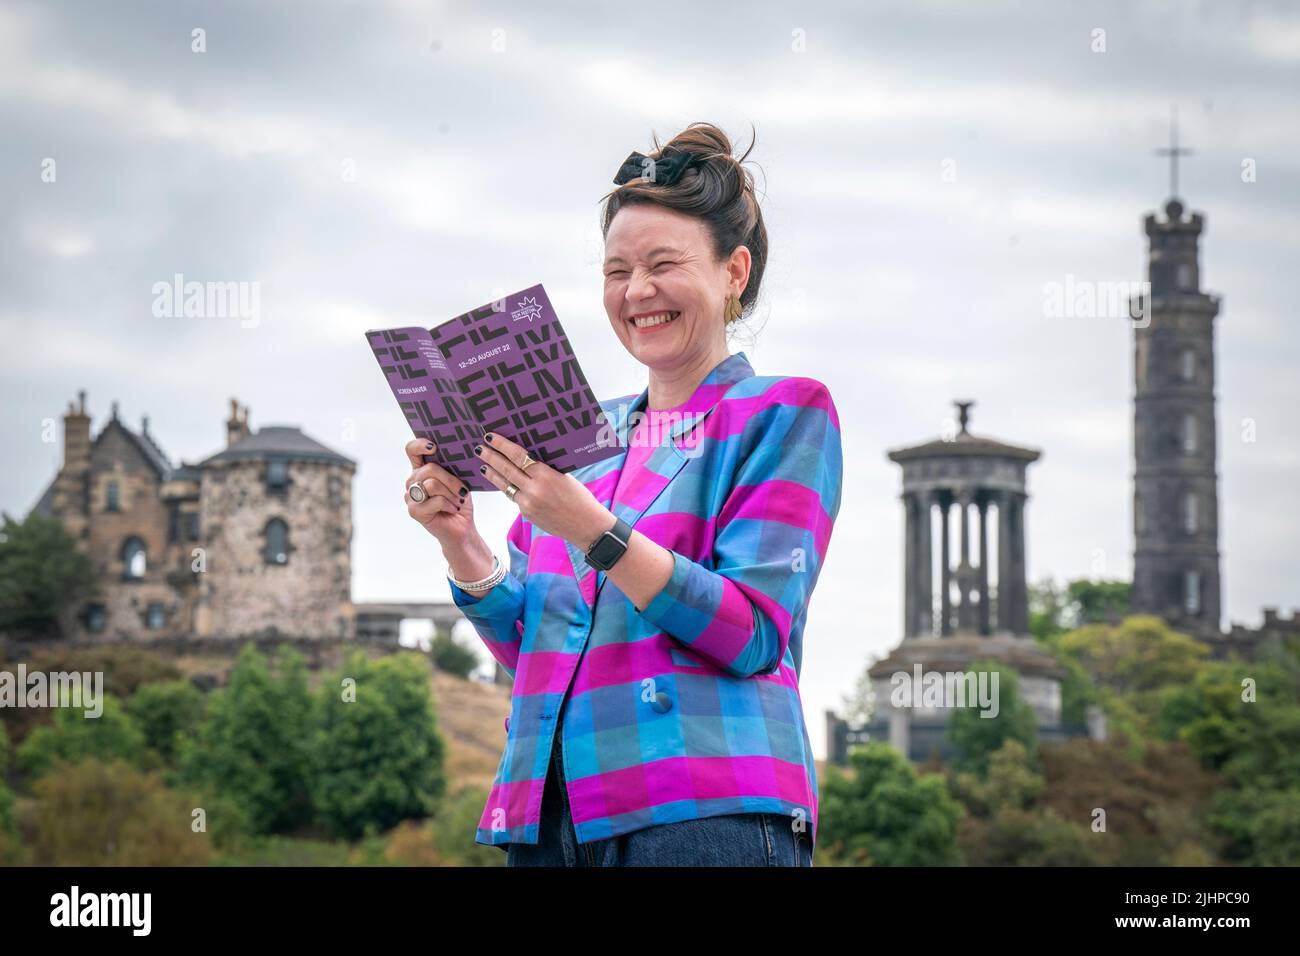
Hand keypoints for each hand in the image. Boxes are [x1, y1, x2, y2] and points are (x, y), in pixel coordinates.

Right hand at [404, 438, 476, 547]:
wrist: (462, 528)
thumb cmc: (460, 502)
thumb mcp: (459, 479)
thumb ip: (452, 466)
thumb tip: (457, 451)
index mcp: (421, 469)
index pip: (412, 450)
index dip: (420, 444)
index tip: (435, 447)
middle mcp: (412, 481)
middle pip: (430, 469)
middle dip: (451, 480)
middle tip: (462, 491)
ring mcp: (410, 496)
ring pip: (433, 484)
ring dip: (452, 494)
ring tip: (458, 501)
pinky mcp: (414, 511)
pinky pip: (435, 500)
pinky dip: (450, 505)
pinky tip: (453, 510)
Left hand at [474, 431, 613, 550]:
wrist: (586, 526)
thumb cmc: (580, 498)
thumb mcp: (564, 477)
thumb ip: (545, 469)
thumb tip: (526, 457)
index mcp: (545, 475)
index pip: (518, 456)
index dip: (502, 445)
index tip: (490, 437)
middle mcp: (534, 489)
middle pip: (506, 469)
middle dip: (491, 457)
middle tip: (479, 448)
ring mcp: (528, 503)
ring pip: (505, 485)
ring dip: (492, 474)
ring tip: (482, 465)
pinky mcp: (527, 514)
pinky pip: (513, 497)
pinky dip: (507, 488)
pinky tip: (501, 482)